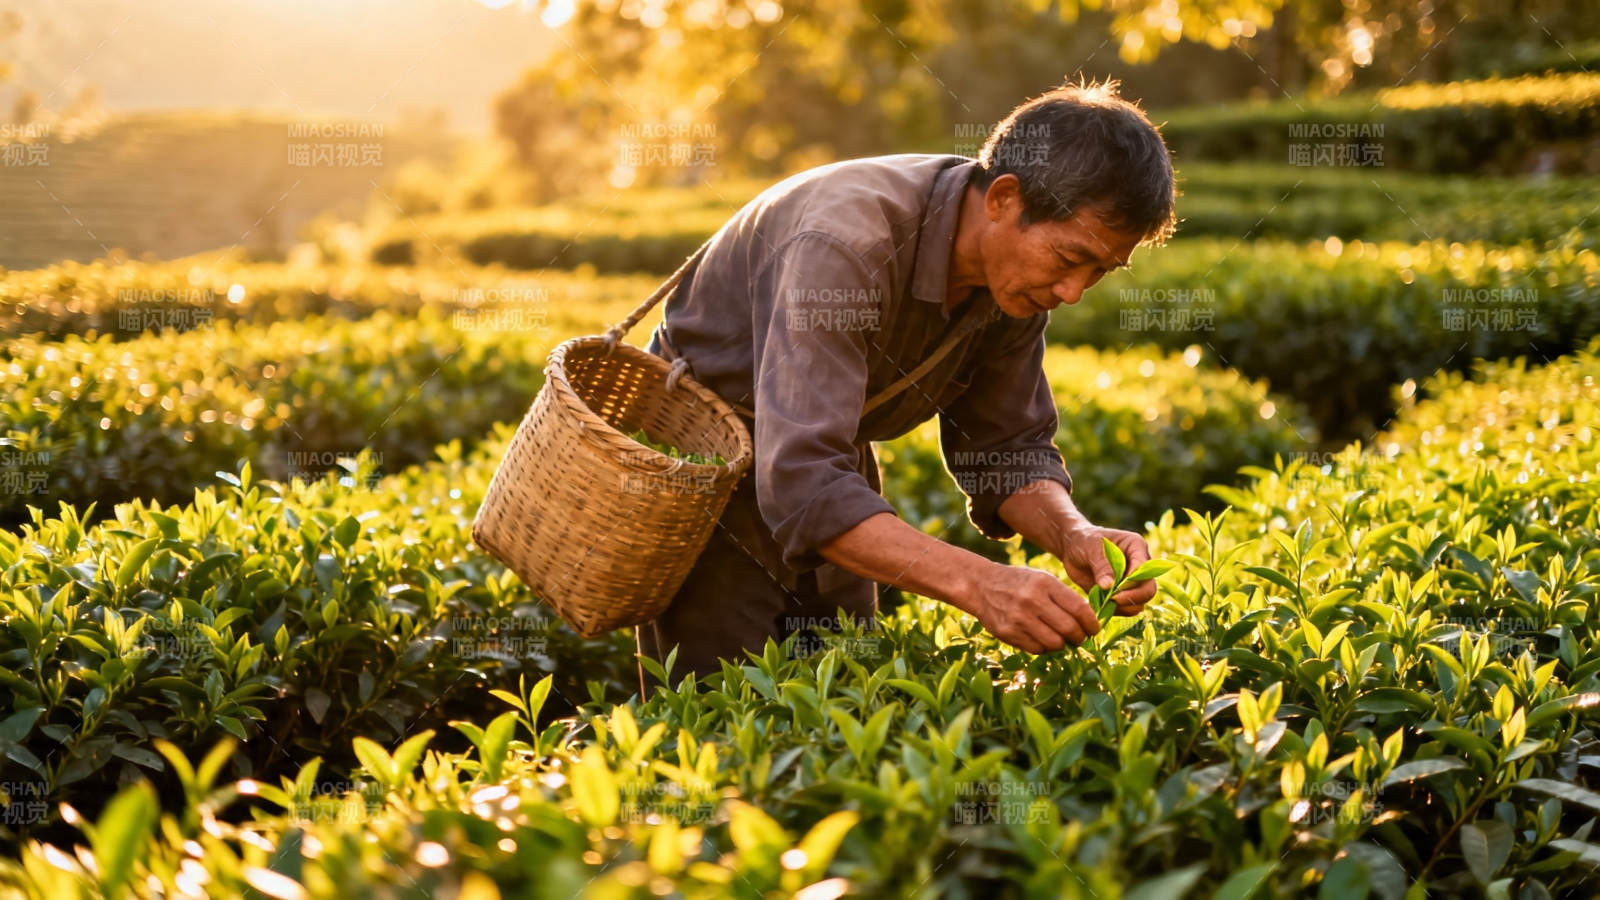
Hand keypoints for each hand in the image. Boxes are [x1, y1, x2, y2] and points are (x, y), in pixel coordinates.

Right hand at [963, 561, 1101, 653]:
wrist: (980, 585)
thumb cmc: (1019, 583)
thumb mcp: (1042, 579)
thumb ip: (1064, 597)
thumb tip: (1089, 622)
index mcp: (1044, 583)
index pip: (1079, 609)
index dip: (1091, 623)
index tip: (1093, 629)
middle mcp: (1031, 600)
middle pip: (1069, 629)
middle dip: (1079, 637)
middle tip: (1079, 637)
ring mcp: (1018, 618)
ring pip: (1054, 644)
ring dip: (1061, 644)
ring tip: (1058, 637)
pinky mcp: (1007, 633)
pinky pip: (1036, 649)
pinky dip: (1043, 647)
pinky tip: (1039, 637)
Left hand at [1057, 521, 1156, 615]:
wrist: (1073, 549)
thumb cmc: (1084, 541)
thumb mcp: (1091, 548)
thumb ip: (1102, 566)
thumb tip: (1109, 587)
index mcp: (1136, 547)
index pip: (1144, 568)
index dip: (1133, 581)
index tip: (1116, 587)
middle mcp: (1139, 566)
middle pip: (1148, 589)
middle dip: (1133, 597)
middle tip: (1113, 599)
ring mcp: (1131, 583)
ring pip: (1139, 603)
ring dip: (1123, 607)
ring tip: (1103, 601)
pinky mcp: (1121, 595)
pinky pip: (1124, 610)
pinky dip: (1113, 611)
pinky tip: (1098, 605)